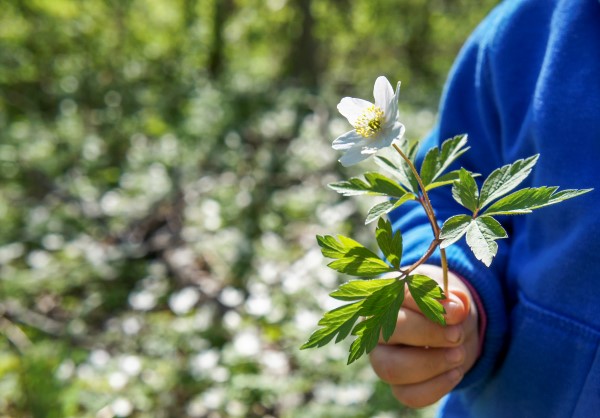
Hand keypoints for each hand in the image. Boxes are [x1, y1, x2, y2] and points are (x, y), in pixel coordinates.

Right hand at [369, 264, 479, 407]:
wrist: (455, 331)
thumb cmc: (446, 308)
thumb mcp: (452, 296)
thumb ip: (454, 299)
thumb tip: (455, 310)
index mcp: (387, 297)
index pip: (397, 296)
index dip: (426, 304)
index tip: (457, 312)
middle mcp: (376, 328)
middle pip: (389, 331)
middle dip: (428, 334)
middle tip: (456, 336)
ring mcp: (382, 359)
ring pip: (392, 369)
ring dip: (432, 364)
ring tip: (459, 355)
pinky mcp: (396, 385)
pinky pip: (408, 395)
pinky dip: (437, 386)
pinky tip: (456, 373)